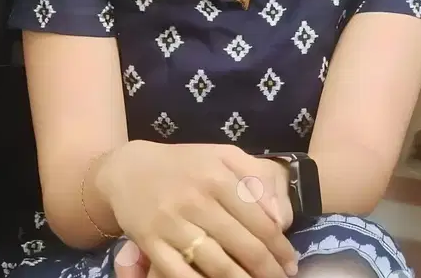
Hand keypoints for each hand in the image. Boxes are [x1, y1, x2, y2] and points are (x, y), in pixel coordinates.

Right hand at [96, 141, 297, 277]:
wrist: (129, 169)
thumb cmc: (185, 163)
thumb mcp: (223, 155)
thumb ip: (255, 177)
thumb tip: (279, 217)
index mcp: (217, 176)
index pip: (259, 220)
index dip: (279, 247)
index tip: (290, 263)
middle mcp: (196, 199)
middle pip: (243, 245)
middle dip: (268, 270)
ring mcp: (172, 223)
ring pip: (217, 265)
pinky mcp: (151, 243)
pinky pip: (183, 275)